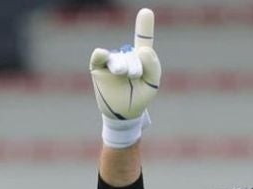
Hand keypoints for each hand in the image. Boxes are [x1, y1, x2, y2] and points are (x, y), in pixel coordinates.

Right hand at [89, 8, 160, 147]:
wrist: (123, 114)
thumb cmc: (139, 97)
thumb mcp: (152, 84)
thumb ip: (153, 66)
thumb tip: (143, 50)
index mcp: (141, 58)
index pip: (143, 40)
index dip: (144, 26)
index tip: (146, 12)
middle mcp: (126, 56)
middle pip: (134, 56)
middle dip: (137, 68)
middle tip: (135, 79)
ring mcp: (112, 61)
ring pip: (119, 59)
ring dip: (123, 67)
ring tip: (124, 75)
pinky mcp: (99, 68)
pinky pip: (99, 57)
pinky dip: (101, 55)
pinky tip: (102, 53)